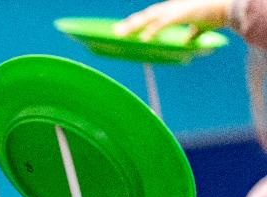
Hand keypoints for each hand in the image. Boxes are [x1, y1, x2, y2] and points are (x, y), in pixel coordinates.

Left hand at [113, 0, 230, 41]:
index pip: (152, 16)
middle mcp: (172, 7)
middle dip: (130, 23)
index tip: (126, 28)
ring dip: (134, 26)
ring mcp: (176, 9)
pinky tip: (144, 39)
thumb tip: (188, 40)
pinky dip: (152, 31)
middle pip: (146, 15)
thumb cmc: (216, 14)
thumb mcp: (200, 25)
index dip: (138, 22)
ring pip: (150, 18)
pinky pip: (162, 24)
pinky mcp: (181, 14)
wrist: (230, 7)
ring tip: (120, 34)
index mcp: (174, 9)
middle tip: (115, 31)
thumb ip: (192, 33)